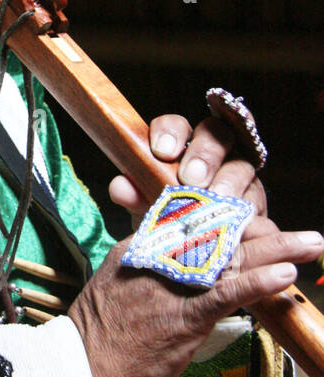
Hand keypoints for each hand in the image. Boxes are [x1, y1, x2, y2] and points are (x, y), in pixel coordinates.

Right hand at [68, 218, 322, 376]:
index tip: (261, 225)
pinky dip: (259, 282)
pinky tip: (286, 274)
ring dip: (279, 250)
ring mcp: (171, 287)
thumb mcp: (114, 288)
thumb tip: (176, 272)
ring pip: (232, 259)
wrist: (77, 376)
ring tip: (312, 242)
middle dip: (265, 231)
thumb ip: (144, 271)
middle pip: (221, 235)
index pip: (195, 225)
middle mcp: (158, 258)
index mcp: (141, 247)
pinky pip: (228, 294)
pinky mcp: (183, 318)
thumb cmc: (96, 341)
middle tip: (302, 233)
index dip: (234, 224)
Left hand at [109, 110, 266, 223]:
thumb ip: (134, 195)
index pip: (176, 125)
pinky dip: (245, 210)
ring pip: (241, 165)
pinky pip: (256, 199)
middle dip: (204, 154)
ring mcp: (240, 173)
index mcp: (181, 145)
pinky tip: (233, 223)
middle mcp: (214, 152)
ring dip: (228, 183)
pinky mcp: (257, 199)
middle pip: (217, 134)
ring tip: (214, 203)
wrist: (197, 250)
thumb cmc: (169, 218)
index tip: (161, 152)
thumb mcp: (147, 208)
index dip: (170, 132)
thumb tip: (121, 187)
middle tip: (191, 180)